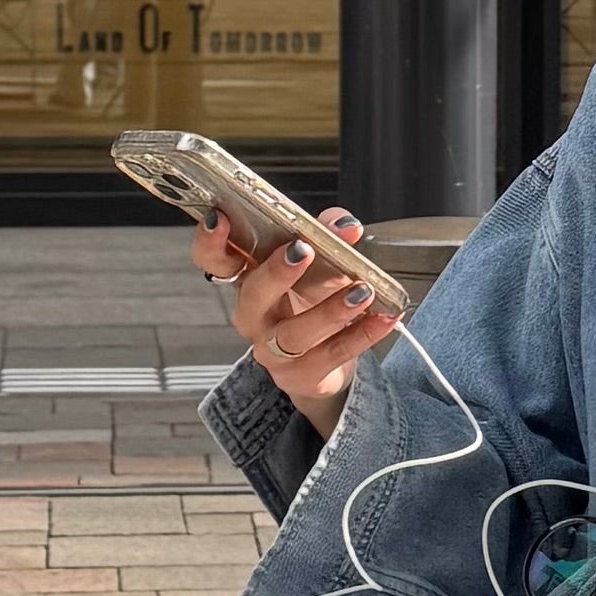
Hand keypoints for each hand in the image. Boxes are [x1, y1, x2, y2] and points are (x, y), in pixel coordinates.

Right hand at [190, 204, 396, 439]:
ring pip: (296, 334)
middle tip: (303, 251)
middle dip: (277, 272)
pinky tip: (385, 318)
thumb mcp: (314, 266)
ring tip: (363, 291)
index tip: (220, 218)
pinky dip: (363, 335)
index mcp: (246, 280)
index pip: (213, 260)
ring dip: (330, 310)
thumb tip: (345, 225)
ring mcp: (273, 352)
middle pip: (254, 295)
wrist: (321, 365)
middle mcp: (252, 317)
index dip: (209, 241)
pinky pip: (334, 355)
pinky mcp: (302, 377)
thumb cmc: (308, 303)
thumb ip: (326, 238)